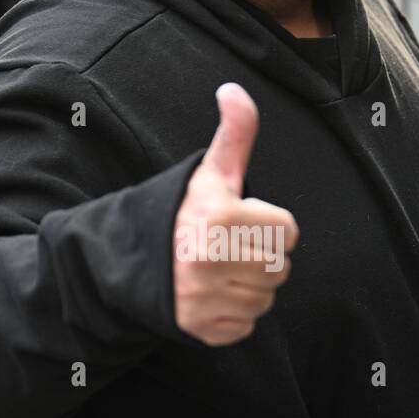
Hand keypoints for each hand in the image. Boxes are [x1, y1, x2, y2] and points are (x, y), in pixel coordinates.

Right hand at [173, 82, 298, 346]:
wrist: (130, 260)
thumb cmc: (182, 213)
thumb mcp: (210, 173)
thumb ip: (234, 133)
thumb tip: (233, 90)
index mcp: (220, 217)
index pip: (288, 231)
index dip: (269, 225)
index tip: (242, 223)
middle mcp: (210, 259)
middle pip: (280, 268)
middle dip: (261, 257)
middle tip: (231, 248)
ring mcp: (203, 297)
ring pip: (266, 299)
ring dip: (251, 287)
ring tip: (222, 271)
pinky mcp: (199, 327)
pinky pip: (245, 326)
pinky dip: (234, 314)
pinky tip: (213, 296)